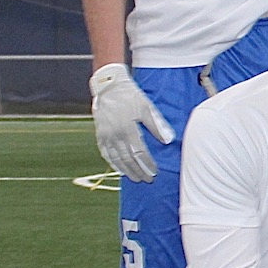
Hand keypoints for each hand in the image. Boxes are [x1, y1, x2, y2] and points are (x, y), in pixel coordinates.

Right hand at [89, 64, 174, 181]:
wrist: (109, 87)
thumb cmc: (130, 96)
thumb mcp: (146, 107)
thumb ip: (156, 125)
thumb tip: (168, 140)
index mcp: (128, 129)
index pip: (140, 153)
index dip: (148, 164)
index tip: (155, 172)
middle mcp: (115, 135)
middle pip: (128, 159)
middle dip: (138, 171)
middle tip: (147, 180)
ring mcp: (106, 136)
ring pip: (116, 159)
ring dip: (126, 170)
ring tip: (135, 178)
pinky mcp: (100, 134)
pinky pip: (105, 153)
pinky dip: (112, 163)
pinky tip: (119, 169)